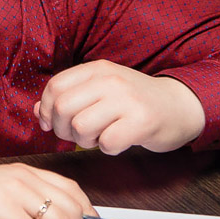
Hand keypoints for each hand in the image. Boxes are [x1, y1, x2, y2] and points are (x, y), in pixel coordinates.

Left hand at [34, 60, 205, 154]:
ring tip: (101, 137)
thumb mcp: (101, 92)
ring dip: (85, 141)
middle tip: (77, 136)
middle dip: (63, 129)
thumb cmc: (135, 102)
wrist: (181, 106)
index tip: (52, 124)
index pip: (55, 87)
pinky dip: (108, 149)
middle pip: (63, 108)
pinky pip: (107, 143)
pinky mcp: (141, 122)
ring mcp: (127, 100)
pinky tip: (119, 141)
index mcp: (97, 70)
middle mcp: (110, 80)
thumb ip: (70, 98)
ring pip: (81, 127)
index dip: (47, 110)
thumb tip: (39, 112)